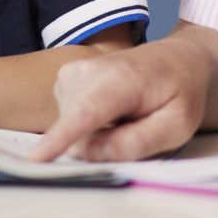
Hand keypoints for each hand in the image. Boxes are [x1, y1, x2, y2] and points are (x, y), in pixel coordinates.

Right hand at [29, 41, 210, 162]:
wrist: (178, 58)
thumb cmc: (181, 92)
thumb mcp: (177, 126)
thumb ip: (135, 143)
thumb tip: (89, 155)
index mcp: (122, 80)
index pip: (86, 112)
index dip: (60, 137)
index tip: (36, 159)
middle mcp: (89, 71)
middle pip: (77, 132)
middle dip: (101, 144)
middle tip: (138, 125)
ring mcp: (73, 74)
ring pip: (71, 128)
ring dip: (98, 132)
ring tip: (126, 113)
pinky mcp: (65, 80)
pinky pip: (69, 120)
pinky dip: (90, 123)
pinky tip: (112, 110)